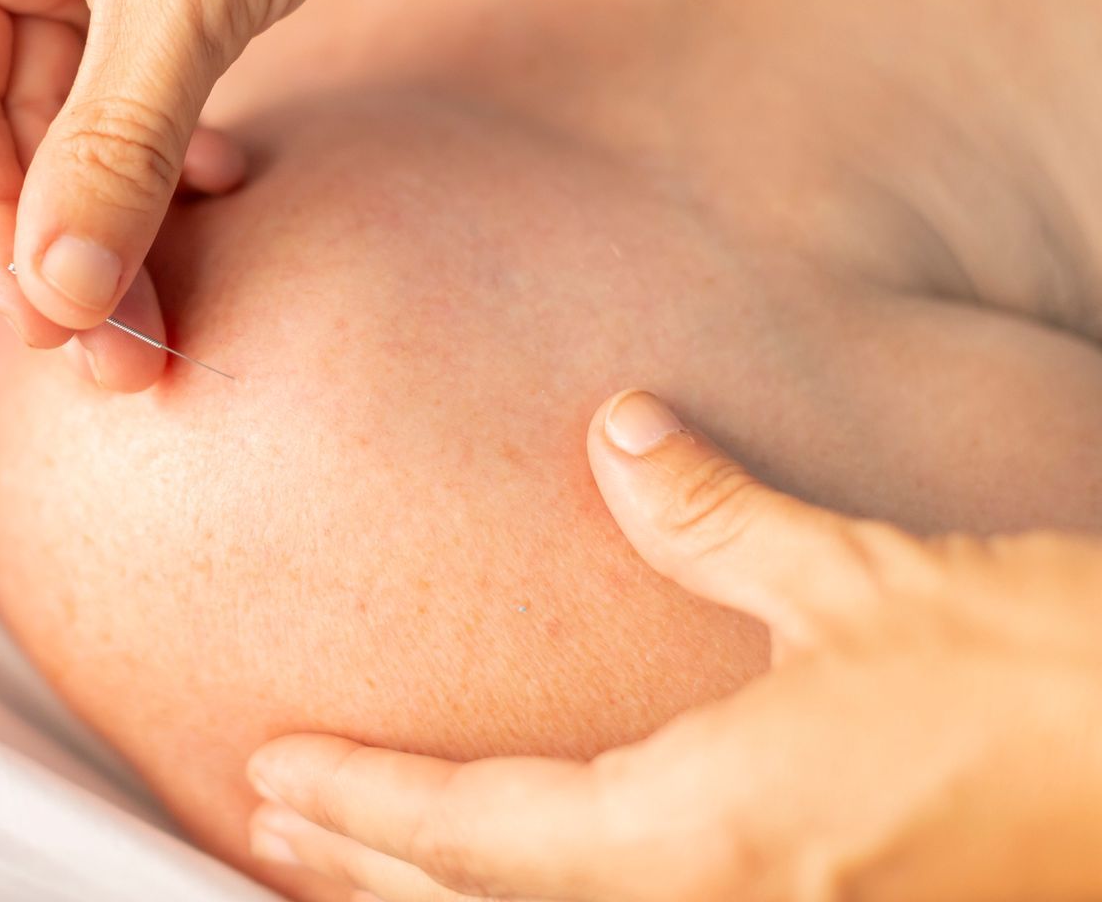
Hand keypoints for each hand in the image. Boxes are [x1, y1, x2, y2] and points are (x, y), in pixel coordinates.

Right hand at [0, 0, 558, 388]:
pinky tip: (221, 194)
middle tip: (123, 357)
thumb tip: (57, 297)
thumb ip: (115, 153)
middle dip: (64, 244)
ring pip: (74, 122)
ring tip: (168, 317)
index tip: (54, 328)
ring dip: (122, 220)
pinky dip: (171, 159)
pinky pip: (139, 95)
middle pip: (0, 125)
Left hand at [246, 391, 1101, 901]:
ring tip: (359, 867)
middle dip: (369, 874)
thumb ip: (719, 517)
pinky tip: (539, 877)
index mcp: (706, 835)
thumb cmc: (1050, 688)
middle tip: (268, 828)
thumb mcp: (867, 586)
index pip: (476, 832)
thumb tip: (623, 435)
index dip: (361, 803)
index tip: (268, 772)